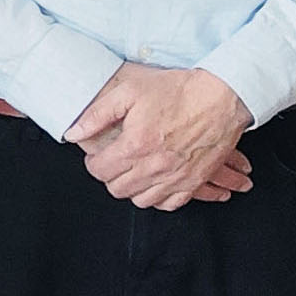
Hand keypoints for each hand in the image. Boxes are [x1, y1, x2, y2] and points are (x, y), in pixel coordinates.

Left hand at [63, 63, 253, 208]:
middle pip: (117, 189)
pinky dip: (159, 198)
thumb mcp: (130, 91)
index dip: (94, 163)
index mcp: (135, 145)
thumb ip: (97, 114)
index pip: (100, 171)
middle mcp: (154, 166)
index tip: (99, 156)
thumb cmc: (178, 90)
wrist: (223, 96)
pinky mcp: (194, 181)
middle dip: (110, 176)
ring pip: (141, 201)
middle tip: (115, 162)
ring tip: (134, 171)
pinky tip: (155, 183)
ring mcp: (176, 177)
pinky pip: (170, 204)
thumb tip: (73, 133)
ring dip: (133, 188)